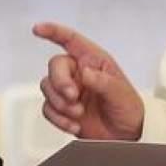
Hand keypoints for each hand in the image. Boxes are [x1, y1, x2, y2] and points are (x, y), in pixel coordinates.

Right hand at [33, 22, 142, 140]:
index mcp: (93, 60)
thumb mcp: (121, 93)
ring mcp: (69, 90)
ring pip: (47, 87)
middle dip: (60, 82)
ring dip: (60, 103)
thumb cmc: (128, 108)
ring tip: (78, 113)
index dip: (53, 31)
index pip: (71, 40)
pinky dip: (58, 119)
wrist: (126, 136)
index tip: (38, 29)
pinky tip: (74, 124)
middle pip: (55, 66)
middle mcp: (78, 72)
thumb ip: (103, 82)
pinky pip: (48, 108)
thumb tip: (85, 72)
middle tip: (73, 96)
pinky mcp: (62, 109)